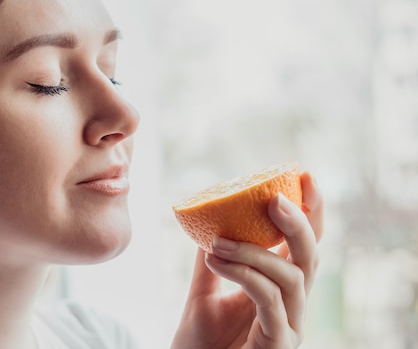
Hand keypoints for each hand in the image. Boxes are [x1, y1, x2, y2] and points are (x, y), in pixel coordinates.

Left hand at [171, 172, 323, 348]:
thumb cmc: (198, 342)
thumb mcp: (203, 291)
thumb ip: (213, 258)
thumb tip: (209, 220)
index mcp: (278, 289)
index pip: (302, 246)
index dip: (309, 212)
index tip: (302, 176)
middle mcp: (291, 306)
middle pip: (311, 258)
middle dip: (299, 223)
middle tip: (274, 198)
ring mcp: (289, 327)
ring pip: (292, 278)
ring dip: (254, 251)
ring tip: (216, 240)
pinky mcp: (279, 345)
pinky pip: (271, 301)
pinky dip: (245, 274)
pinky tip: (214, 260)